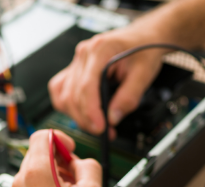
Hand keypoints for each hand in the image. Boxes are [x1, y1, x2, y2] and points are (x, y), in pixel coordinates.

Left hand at [11, 130, 102, 186]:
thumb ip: (87, 164)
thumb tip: (79, 162)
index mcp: (37, 173)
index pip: (42, 136)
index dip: (60, 138)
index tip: (70, 148)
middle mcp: (22, 184)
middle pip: (37, 154)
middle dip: (58, 159)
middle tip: (76, 174)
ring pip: (34, 172)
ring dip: (53, 175)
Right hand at [48, 26, 165, 136]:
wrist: (143, 37)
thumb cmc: (144, 49)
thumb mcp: (144, 74)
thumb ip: (129, 97)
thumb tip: (113, 118)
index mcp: (100, 50)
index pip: (86, 86)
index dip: (91, 111)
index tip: (100, 127)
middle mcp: (83, 54)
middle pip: (73, 94)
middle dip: (86, 118)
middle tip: (105, 131)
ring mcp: (76, 62)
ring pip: (64, 95)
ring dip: (78, 115)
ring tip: (96, 125)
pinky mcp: (75, 69)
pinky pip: (61, 90)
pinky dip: (68, 106)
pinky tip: (82, 113)